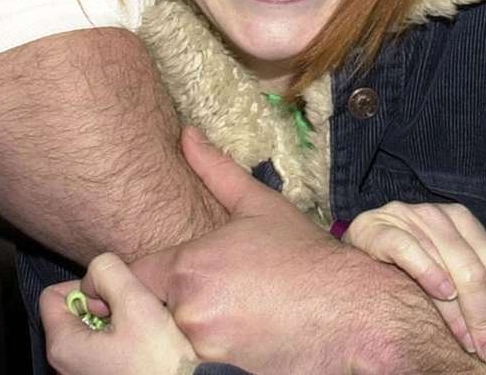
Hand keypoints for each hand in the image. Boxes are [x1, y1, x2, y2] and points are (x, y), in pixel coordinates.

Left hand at [41, 252, 197, 374]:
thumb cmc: (158, 361)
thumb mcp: (136, 302)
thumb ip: (108, 271)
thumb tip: (96, 271)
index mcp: (62, 345)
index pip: (52, 295)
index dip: (84, 286)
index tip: (111, 297)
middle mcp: (63, 365)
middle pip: (71, 313)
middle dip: (100, 304)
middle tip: (128, 314)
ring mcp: (79, 374)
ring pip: (88, 330)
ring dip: (112, 321)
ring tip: (137, 331)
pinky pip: (99, 348)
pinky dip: (116, 340)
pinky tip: (139, 346)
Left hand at [129, 127, 389, 373]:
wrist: (354, 310)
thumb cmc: (307, 258)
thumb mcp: (260, 207)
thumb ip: (216, 171)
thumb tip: (187, 134)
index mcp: (190, 266)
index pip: (131, 277)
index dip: (148, 277)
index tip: (172, 279)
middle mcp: (189, 312)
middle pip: (150, 313)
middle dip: (168, 306)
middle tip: (207, 301)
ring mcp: (205, 350)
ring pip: (171, 342)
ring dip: (190, 332)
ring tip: (228, 321)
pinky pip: (196, 364)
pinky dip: (209, 354)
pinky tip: (239, 341)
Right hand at [345, 202, 485, 364]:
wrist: (354, 252)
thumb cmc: (405, 263)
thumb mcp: (446, 263)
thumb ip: (480, 263)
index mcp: (459, 219)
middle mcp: (436, 214)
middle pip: (473, 267)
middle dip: (483, 314)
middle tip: (485, 349)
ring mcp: (405, 216)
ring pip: (446, 262)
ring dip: (459, 308)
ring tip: (466, 338)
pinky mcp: (376, 226)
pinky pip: (408, 248)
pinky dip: (428, 271)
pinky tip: (442, 292)